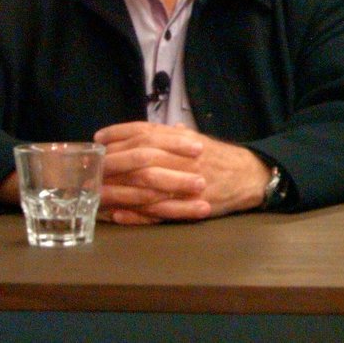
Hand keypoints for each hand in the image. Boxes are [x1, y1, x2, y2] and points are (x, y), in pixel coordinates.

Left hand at [92, 122, 271, 225]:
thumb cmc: (221, 158)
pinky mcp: (191, 206)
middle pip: (141, 157)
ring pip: (147, 185)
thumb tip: (149, 130)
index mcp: (184, 140)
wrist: (251, 177)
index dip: (120, 133)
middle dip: (113, 161)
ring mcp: (187, 183)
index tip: (98, 138)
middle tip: (92, 166)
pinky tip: (118, 214)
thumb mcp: (198, 140)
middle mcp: (184, 158)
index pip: (147, 131)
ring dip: (119, 189)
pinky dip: (137, 213)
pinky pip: (159, 211)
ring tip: (97, 192)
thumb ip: (173, 136)